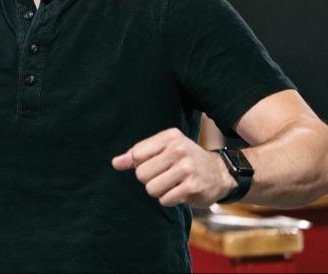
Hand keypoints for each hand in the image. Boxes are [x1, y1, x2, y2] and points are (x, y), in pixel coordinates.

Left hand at [112, 128, 235, 206]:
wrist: (220, 173)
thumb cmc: (184, 160)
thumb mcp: (163, 150)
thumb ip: (137, 155)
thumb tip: (115, 163)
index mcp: (169, 137)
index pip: (136, 154)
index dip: (140, 164)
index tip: (154, 164)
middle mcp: (178, 149)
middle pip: (141, 174)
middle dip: (149, 180)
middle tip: (165, 176)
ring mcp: (187, 168)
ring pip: (151, 188)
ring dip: (159, 191)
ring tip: (172, 184)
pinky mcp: (193, 186)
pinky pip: (165, 199)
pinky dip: (168, 199)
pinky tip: (180, 192)